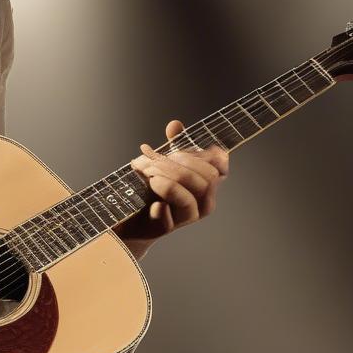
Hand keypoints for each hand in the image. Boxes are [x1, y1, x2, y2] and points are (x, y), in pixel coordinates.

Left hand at [115, 119, 228, 258]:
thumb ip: (173, 143)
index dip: (212, 157)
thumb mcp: (165, 161)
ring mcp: (187, 217)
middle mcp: (203, 202)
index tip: (193, 149)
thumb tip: (175, 125)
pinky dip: (161, 211)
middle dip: (179, 166)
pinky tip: (155, 204)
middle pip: (205, 179)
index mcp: (207, 183)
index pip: (220, 169)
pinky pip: (168, 221)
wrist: (133, 214)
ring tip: (151, 177)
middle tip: (154, 163)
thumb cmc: (155, 185)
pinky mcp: (165, 228)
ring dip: (169, 184)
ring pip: (189, 199)